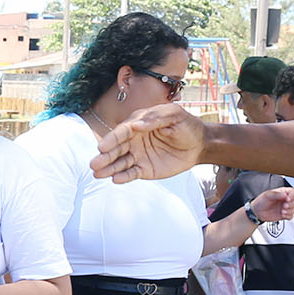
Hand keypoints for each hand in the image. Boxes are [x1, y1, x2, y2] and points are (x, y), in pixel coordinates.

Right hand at [90, 103, 204, 182]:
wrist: (199, 144)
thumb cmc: (186, 125)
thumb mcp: (174, 115)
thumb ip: (155, 118)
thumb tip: (135, 125)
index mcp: (138, 124)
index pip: (122, 132)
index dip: (111, 139)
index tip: (102, 147)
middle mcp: (134, 140)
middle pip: (116, 148)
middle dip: (104, 156)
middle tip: (94, 164)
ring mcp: (137, 155)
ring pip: (120, 162)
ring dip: (109, 168)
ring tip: (98, 173)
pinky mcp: (144, 169)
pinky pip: (131, 173)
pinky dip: (123, 177)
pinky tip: (115, 179)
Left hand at [250, 186, 293, 224]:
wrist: (257, 212)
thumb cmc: (261, 202)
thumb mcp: (267, 195)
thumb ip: (277, 194)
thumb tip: (285, 194)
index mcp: (282, 193)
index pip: (293, 192)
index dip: (293, 195)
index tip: (288, 199)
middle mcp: (285, 200)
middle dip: (292, 204)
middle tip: (284, 206)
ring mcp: (286, 208)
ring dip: (290, 211)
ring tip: (283, 211)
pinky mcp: (285, 215)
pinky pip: (291, 216)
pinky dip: (288, 216)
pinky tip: (282, 215)